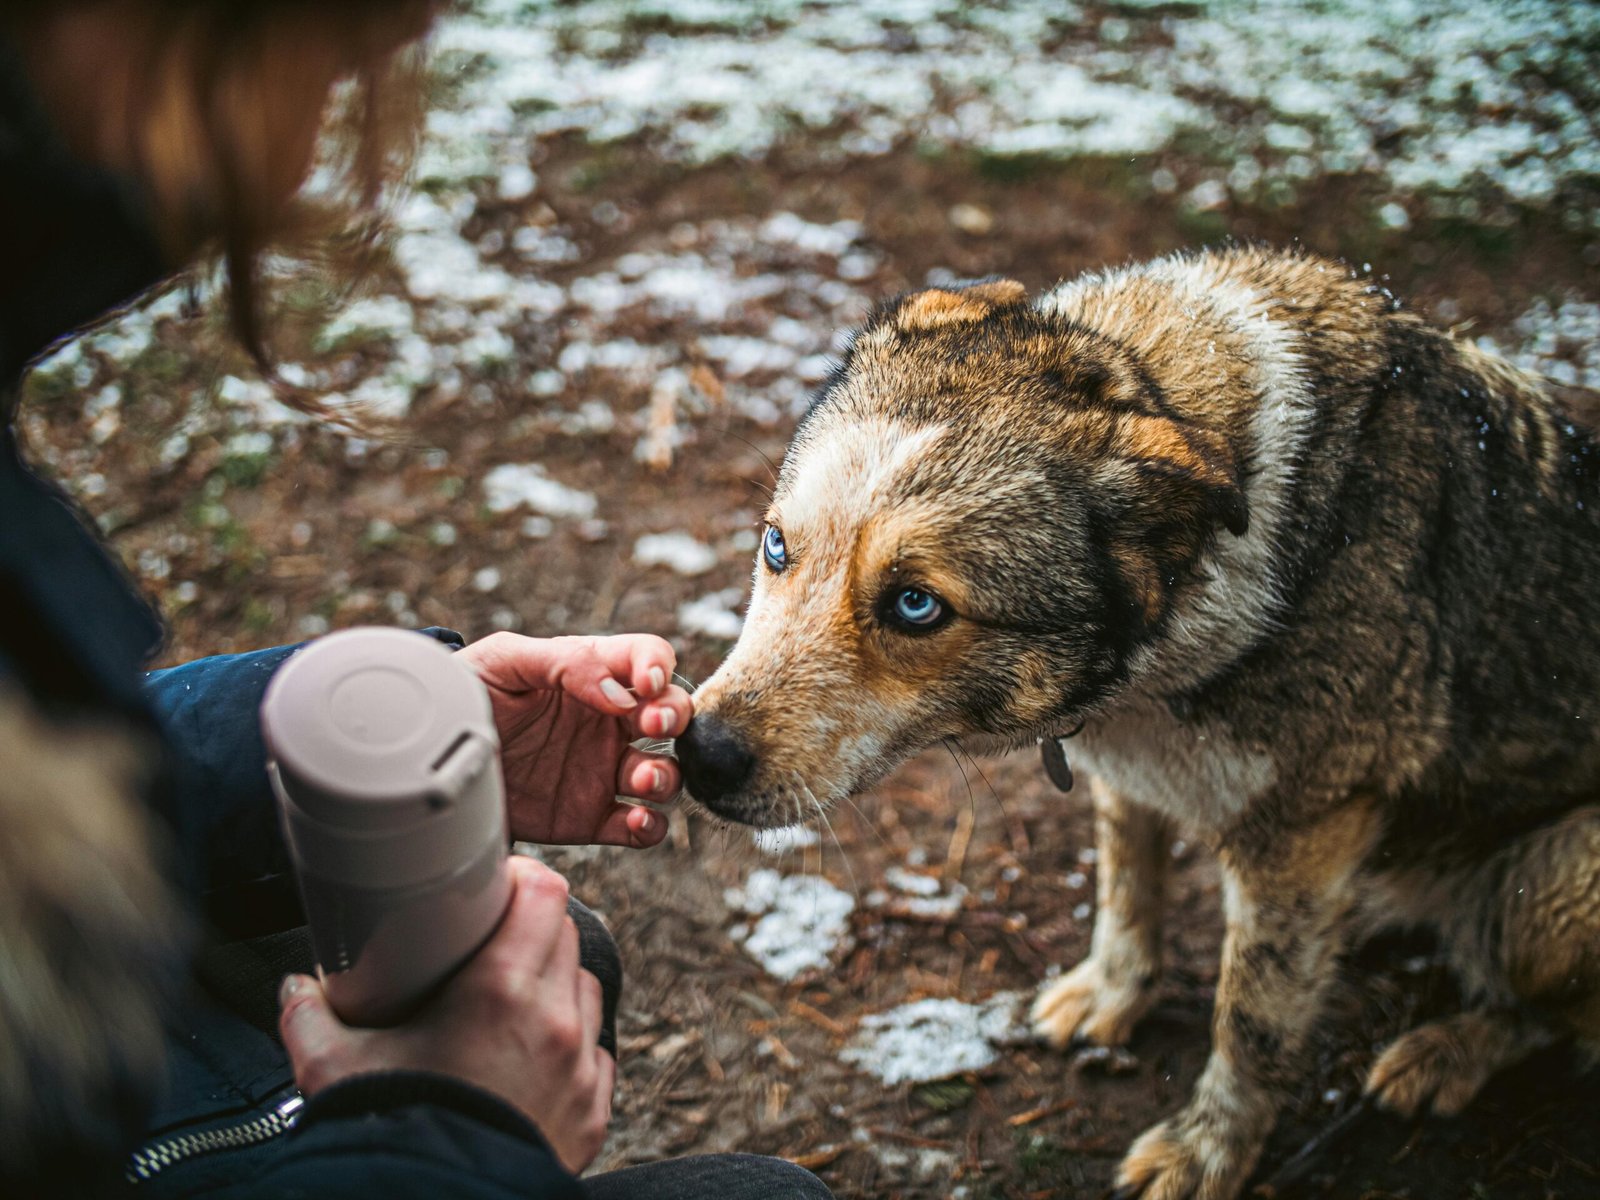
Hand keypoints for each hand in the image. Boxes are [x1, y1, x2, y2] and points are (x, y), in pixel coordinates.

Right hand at [279, 857, 614, 1173]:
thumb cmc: (391, 1134)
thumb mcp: (335, 1068)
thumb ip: (310, 1017)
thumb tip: (296, 988)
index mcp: (501, 991)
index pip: (545, 895)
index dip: (524, 880)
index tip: (499, 886)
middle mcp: (553, 1022)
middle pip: (566, 937)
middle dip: (532, 929)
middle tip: (492, 942)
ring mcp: (579, 1069)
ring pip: (586, 990)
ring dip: (556, 983)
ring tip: (511, 998)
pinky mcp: (591, 1111)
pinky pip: (596, 1054)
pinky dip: (571, 1045)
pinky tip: (532, 1054)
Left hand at [457, 632, 691, 847]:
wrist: (431, 759)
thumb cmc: (466, 694)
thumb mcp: (503, 660)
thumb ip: (564, 663)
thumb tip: (620, 695)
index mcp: (592, 674)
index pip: (647, 656)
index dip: (659, 665)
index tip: (646, 683)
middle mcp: (607, 721)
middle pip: (671, 712)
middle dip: (674, 715)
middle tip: (651, 723)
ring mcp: (602, 770)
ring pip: (664, 771)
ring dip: (666, 774)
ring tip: (640, 779)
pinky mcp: (591, 817)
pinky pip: (640, 826)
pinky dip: (650, 826)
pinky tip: (634, 820)